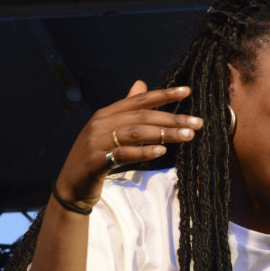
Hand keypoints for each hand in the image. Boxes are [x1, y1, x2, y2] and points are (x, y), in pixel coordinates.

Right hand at [52, 81, 201, 212]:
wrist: (71, 186)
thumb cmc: (97, 157)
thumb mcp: (111, 130)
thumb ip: (127, 108)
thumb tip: (140, 84)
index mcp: (106, 114)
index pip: (139, 100)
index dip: (163, 95)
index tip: (187, 91)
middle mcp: (101, 123)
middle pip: (142, 116)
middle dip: (172, 118)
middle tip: (197, 123)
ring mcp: (96, 141)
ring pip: (135, 133)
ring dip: (164, 134)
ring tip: (187, 136)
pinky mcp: (95, 161)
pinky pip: (122, 154)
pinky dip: (143, 152)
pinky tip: (161, 152)